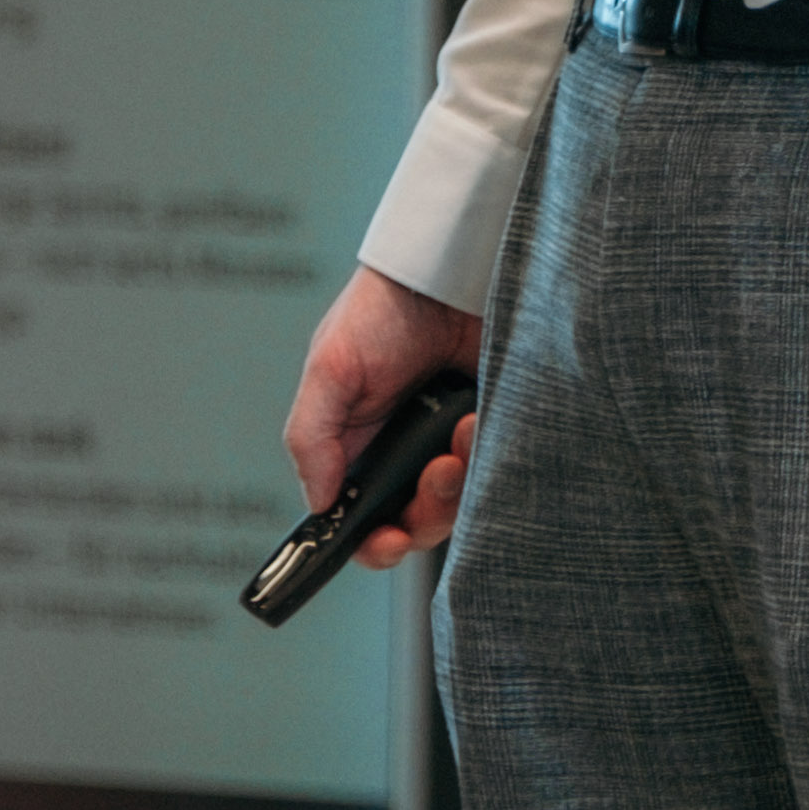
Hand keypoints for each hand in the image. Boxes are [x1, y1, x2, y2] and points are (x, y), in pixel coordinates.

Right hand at [284, 264, 481, 563]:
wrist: (449, 266)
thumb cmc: (384, 308)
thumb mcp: (330, 366)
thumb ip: (312, 436)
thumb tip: (318, 502)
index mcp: (359, 447)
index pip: (361, 520)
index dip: (371, 543)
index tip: (384, 541)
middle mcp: (406, 455)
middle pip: (415, 523)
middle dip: (426, 512)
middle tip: (436, 473)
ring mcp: (452, 446)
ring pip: (458, 507)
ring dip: (458, 483)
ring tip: (462, 431)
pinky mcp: (495, 433)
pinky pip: (496, 475)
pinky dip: (487, 459)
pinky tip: (477, 422)